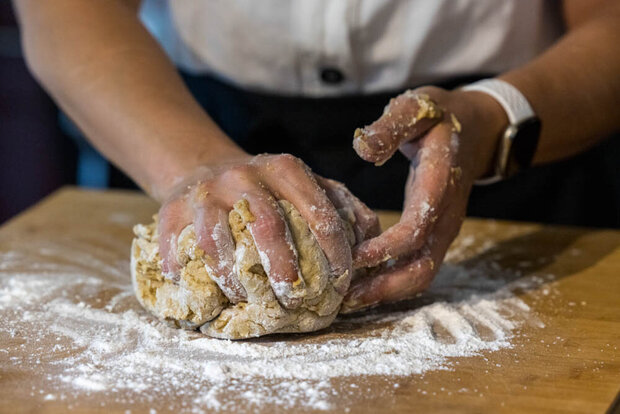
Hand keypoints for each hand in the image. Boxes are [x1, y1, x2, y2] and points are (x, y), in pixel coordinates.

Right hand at [157, 153, 377, 308]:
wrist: (204, 167)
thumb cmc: (266, 188)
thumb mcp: (306, 185)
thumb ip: (343, 207)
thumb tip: (370, 242)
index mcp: (285, 169)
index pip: (317, 212)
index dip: (333, 252)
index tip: (338, 284)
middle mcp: (245, 175)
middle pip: (267, 224)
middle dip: (283, 266)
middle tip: (294, 297)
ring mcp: (206, 191)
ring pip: (217, 239)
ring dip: (233, 277)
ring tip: (245, 301)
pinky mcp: (172, 208)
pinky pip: (175, 244)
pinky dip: (182, 270)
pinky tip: (196, 290)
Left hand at [342, 86, 507, 311]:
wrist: (477, 130)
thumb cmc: (441, 117)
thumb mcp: (417, 108)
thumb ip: (392, 126)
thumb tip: (363, 149)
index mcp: (439, 187)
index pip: (416, 230)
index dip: (386, 249)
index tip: (353, 258)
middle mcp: (445, 218)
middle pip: (421, 269)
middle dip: (384, 287)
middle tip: (343, 296)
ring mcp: (442, 230)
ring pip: (420, 276)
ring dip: (386, 291)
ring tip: (347, 298)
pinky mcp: (435, 235)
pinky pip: (417, 267)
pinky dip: (391, 280)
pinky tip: (361, 280)